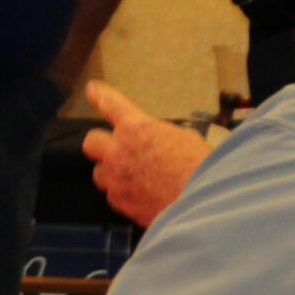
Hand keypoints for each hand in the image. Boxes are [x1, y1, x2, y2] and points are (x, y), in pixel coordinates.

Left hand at [81, 79, 211, 226]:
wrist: (202, 204)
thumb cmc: (199, 169)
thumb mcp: (183, 138)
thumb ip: (159, 135)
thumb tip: (155, 141)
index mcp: (136, 128)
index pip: (109, 104)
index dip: (99, 95)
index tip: (92, 90)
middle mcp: (119, 151)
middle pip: (91, 142)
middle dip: (101, 143)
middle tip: (113, 147)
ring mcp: (116, 178)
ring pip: (99, 172)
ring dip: (110, 171)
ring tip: (130, 175)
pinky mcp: (120, 202)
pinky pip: (112, 195)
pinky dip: (122, 193)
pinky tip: (139, 195)